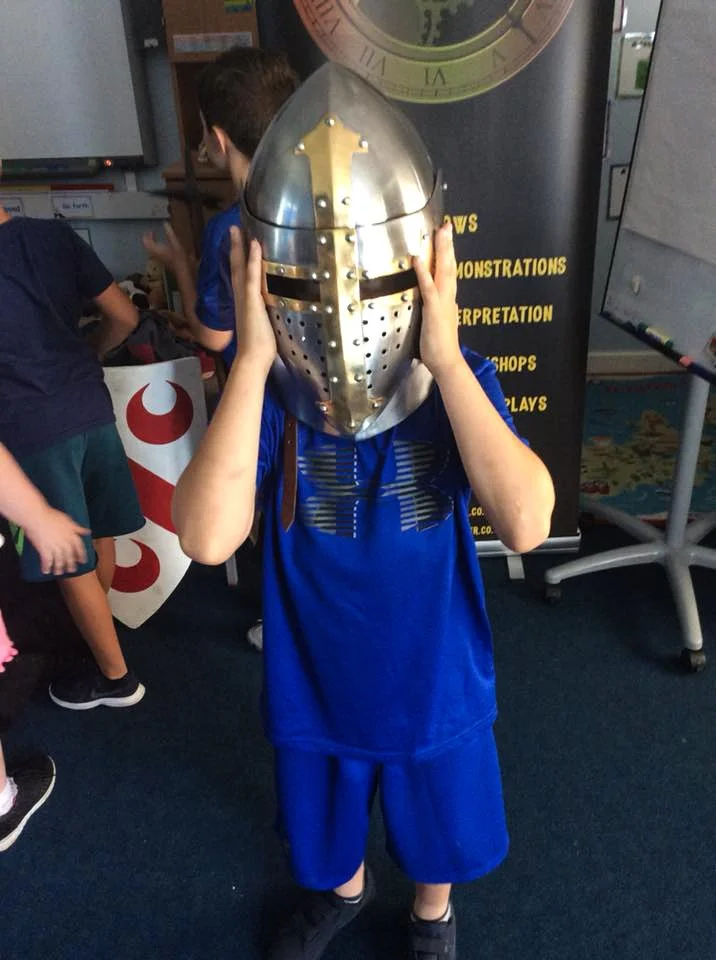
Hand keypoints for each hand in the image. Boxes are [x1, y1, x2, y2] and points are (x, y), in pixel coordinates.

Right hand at [25, 507, 89, 575]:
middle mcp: (65, 543)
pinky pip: (47, 561)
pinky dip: (46, 567)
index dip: (81, 555)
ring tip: (58, 572)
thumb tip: (87, 532)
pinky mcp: (44, 550)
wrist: (36, 516)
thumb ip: (77, 528)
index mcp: (71, 535)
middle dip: (71, 564)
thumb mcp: (68, 520)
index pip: (79, 548)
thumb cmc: (51, 516)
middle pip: (69, 556)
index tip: (83, 561)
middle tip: (72, 570)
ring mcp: (55, 547)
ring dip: (59, 568)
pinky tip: (46, 571)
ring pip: (59, 561)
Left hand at [142, 223, 189, 272]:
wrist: (182, 270)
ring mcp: (158, 258)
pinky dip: (156, 247)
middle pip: (147, 245)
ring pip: (150, 249)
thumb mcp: (175, 243)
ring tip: (155, 238)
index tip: (150, 230)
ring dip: (152, 243)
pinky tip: (162, 245)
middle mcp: (155, 254)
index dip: (146, 234)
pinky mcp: (162, 260)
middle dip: (148, 238)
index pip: (145, 241)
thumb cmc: (179, 258)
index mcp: (156, 248)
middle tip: (152, 233)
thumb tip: (165, 223)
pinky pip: (155, 253)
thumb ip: (169, 233)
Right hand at [230, 227, 276, 373]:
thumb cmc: (258, 348)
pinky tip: (254, 244)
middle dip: (234, 248)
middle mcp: (241, 298)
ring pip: (240, 267)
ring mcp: (245, 298)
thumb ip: (263, 314)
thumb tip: (270, 310)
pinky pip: (251, 276)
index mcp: (244, 303)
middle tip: (232, 229)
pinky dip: (252, 260)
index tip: (239, 245)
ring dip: (239, 247)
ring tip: (237, 229)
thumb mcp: (261, 325)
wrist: (252, 358)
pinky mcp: (252, 301)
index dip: (239, 260)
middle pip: (235, 267)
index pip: (240, 277)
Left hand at [413, 222, 461, 379]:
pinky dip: (423, 272)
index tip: (446, 236)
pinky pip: (428, 288)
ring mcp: (442, 303)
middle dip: (448, 244)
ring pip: (444, 271)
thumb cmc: (442, 347)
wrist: (447, 363)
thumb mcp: (443, 322)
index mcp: (449, 300)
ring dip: (441, 250)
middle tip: (447, 225)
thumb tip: (450, 302)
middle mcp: (449, 298)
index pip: (449, 272)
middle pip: (450, 265)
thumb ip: (445, 309)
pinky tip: (418, 259)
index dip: (448, 254)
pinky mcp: (434, 311)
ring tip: (440, 231)